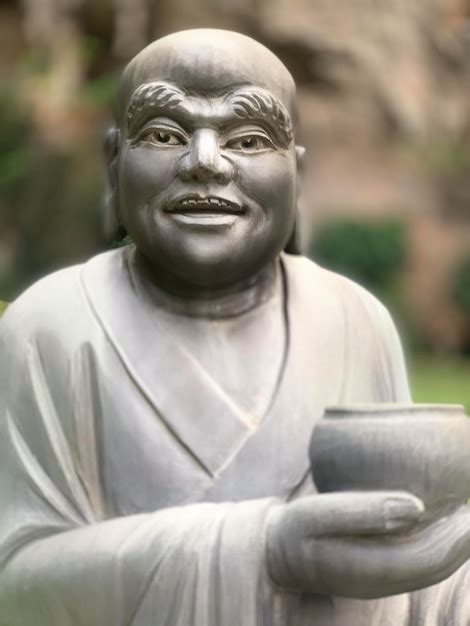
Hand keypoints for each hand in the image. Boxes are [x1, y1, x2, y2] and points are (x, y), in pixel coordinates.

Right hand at [266, 492, 469, 598]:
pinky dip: (433, 541)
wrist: (274, 555)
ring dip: (451, 540)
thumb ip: (364, 512)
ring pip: (429, 564)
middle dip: (462, 538)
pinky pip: (415, 559)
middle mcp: (383, 581)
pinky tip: (437, 520)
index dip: (457, 538)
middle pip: (436, 564)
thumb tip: (418, 507)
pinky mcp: (376, 571)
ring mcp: (380, 580)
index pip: (430, 559)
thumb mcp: (318, 515)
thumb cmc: (294, 530)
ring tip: (464, 509)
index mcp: (371, 570)